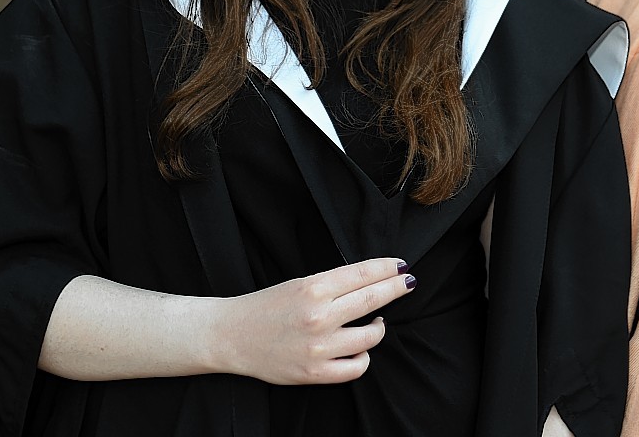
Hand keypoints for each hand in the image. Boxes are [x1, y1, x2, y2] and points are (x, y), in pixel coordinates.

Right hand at [207, 257, 414, 384]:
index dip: (387, 268)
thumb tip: (370, 280)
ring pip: (370, 337)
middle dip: (396, 288)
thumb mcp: (298, 284)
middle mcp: (318, 316)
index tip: (401, 265)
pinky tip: (361, 348)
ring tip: (376, 322)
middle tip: (408, 282)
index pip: (362, 274)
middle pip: (372, 299)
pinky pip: (356, 368)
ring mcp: (318, 347)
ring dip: (379, 327)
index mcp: (313, 288)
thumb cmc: (265, 306)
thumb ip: (332, 285)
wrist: (230, 335)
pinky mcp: (314, 372)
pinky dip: (364, 357)